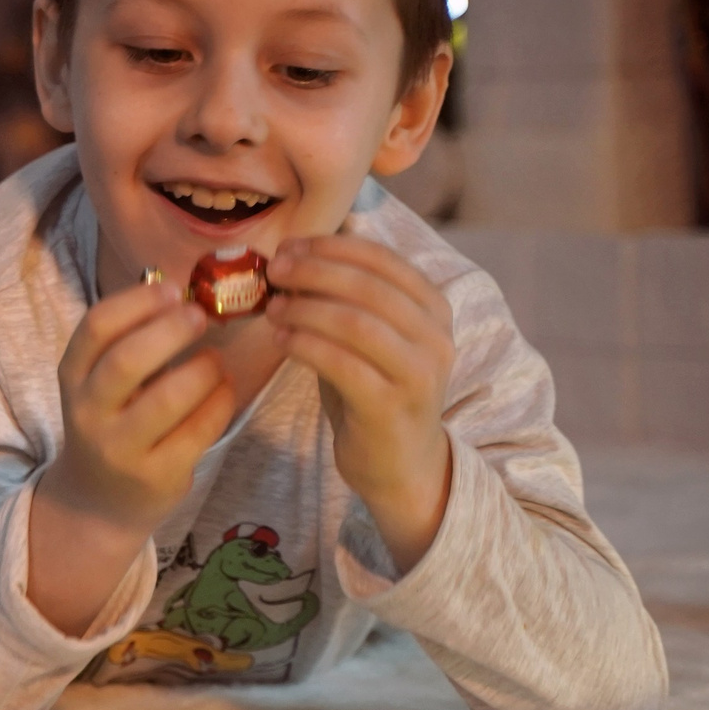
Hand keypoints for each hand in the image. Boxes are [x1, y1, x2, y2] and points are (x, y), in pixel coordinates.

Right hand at [38, 278, 238, 540]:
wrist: (97, 501)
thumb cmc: (110, 423)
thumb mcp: (99, 383)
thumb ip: (128, 341)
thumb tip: (178, 289)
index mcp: (73, 378)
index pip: (96, 328)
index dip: (138, 302)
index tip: (173, 290)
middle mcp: (89, 414)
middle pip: (127, 361)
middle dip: (171, 331)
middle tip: (200, 316)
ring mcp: (120, 449)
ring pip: (168, 399)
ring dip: (203, 369)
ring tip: (215, 360)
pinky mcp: (156, 476)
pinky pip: (198, 431)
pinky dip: (220, 402)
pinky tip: (223, 389)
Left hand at [264, 234, 454, 569]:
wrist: (400, 462)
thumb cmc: (375, 390)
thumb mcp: (369, 336)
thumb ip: (345, 298)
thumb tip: (294, 255)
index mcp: (433, 307)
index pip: (383, 259)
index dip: (331, 247)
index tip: (289, 247)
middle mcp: (435, 336)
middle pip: (368, 286)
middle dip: (314, 272)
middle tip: (274, 271)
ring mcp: (418, 372)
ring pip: (355, 322)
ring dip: (305, 309)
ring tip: (273, 308)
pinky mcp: (391, 405)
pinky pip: (342, 364)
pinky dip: (305, 345)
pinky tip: (281, 340)